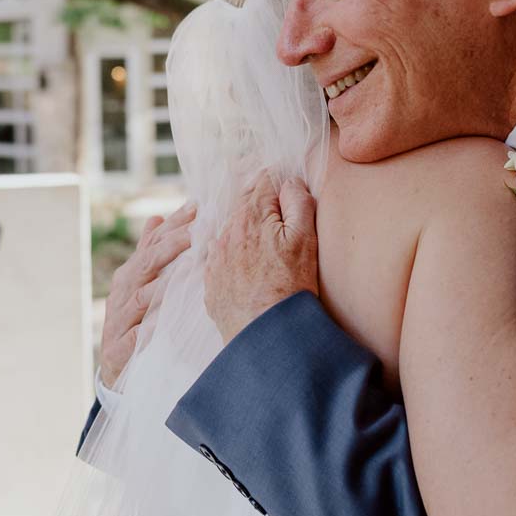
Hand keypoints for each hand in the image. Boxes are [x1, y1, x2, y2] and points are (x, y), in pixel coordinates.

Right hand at [99, 203, 196, 387]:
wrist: (114, 362)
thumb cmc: (133, 317)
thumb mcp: (140, 283)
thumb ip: (148, 251)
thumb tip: (157, 216)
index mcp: (131, 273)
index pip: (153, 242)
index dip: (173, 224)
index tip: (196, 207)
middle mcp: (123, 291)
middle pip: (147, 263)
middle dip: (171, 246)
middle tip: (196, 233)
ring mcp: (120, 318)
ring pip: (140, 297)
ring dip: (161, 286)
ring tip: (183, 274)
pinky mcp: (120, 347)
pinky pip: (134, 336)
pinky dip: (146, 330)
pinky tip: (160, 325)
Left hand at [204, 171, 317, 343]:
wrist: (263, 334)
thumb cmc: (289, 286)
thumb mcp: (304, 239)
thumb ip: (298, 202)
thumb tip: (289, 182)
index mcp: (250, 216)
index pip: (262, 182)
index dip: (277, 181)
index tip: (286, 186)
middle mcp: (226, 232)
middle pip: (243, 204)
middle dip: (260, 202)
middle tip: (277, 207)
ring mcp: (215, 257)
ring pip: (230, 230)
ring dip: (245, 229)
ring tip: (264, 241)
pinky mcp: (211, 281)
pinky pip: (221, 258)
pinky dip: (233, 255)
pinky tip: (249, 267)